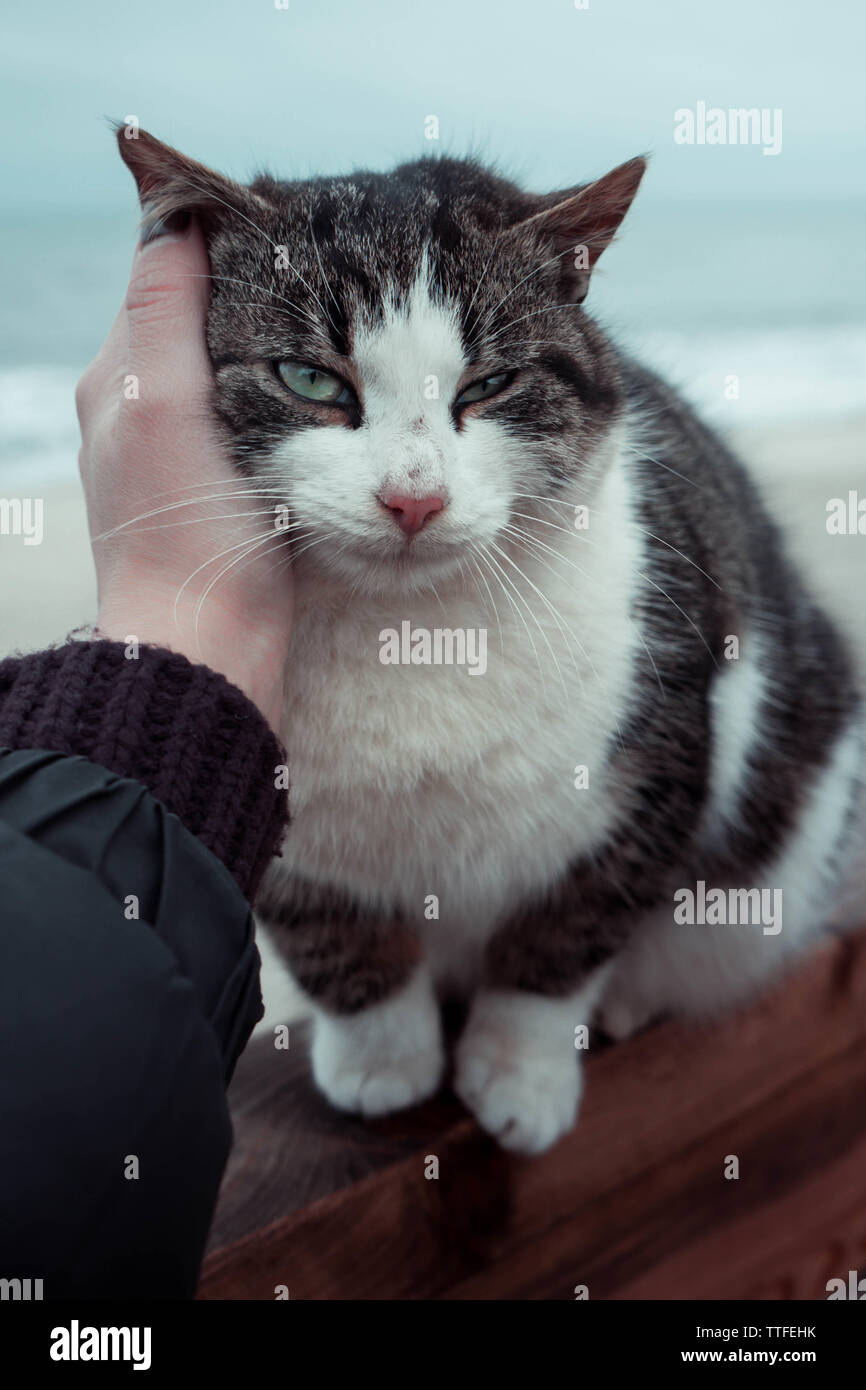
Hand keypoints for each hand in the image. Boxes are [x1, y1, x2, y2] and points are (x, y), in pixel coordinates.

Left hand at [75, 214, 292, 730]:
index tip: (295, 223)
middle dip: (266, 290)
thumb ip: (164, 310)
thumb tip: (174, 212)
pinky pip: (263, 417)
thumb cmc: (188, 536)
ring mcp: (186, 454)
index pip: (166, 272)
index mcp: (121, 374)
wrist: (209, 652)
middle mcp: (143, 408)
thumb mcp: (164, 405)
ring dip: (287, 343)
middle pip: (208, 316)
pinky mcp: (228, 493)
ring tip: (350, 324)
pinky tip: (336, 400)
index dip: (225, 239)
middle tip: (340, 271)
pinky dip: (296, 397)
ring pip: (242, 366)